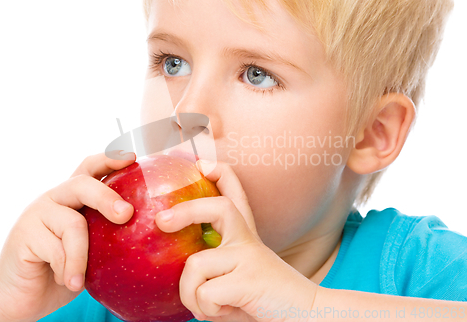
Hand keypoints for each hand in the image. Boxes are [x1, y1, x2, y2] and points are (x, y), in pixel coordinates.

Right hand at [0, 151, 136, 321]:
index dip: (110, 159)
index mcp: (73, 197)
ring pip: (74, 224)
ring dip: (82, 256)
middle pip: (82, 184)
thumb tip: (147, 234)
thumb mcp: (91, 250)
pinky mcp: (24, 233)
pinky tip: (69, 283)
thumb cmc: (63, 270)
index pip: (91, 168)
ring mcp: (37, 213)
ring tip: (81, 281)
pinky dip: (68, 269)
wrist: (20, 296)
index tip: (132, 157)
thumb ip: (108, 235)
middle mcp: (55, 198)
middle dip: (107, 197)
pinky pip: (57, 250)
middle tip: (126, 214)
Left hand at [155, 160, 317, 321]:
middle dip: (186, 210)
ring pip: (195, 264)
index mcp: (245, 237)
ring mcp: (249, 257)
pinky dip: (207, 311)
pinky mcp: (250, 279)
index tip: (202, 165)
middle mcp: (248, 240)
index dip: (220, 174)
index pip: (235, 194)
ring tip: (209, 308)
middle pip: (218, 207)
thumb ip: (215, 267)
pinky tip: (225, 312)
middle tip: (161, 221)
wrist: (309, 316)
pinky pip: (206, 293)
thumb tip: (178, 266)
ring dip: (191, 294)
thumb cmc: (265, 301)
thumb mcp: (237, 277)